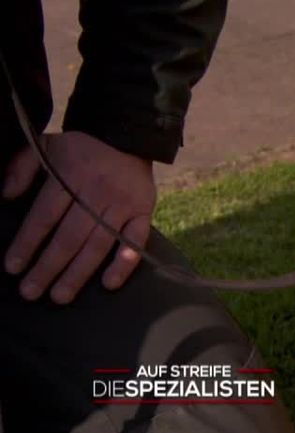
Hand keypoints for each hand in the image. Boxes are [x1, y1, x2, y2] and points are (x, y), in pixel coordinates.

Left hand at [3, 132, 155, 302]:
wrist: (128, 136)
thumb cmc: (80, 148)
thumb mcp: (46, 145)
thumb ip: (23, 167)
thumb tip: (6, 195)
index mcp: (71, 173)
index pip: (45, 215)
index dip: (27, 243)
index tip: (12, 267)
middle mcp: (98, 191)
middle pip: (70, 236)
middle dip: (48, 267)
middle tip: (30, 291)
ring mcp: (123, 203)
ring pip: (99, 243)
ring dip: (79, 273)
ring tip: (60, 296)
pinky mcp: (144, 210)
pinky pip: (136, 239)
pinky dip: (125, 261)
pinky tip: (109, 282)